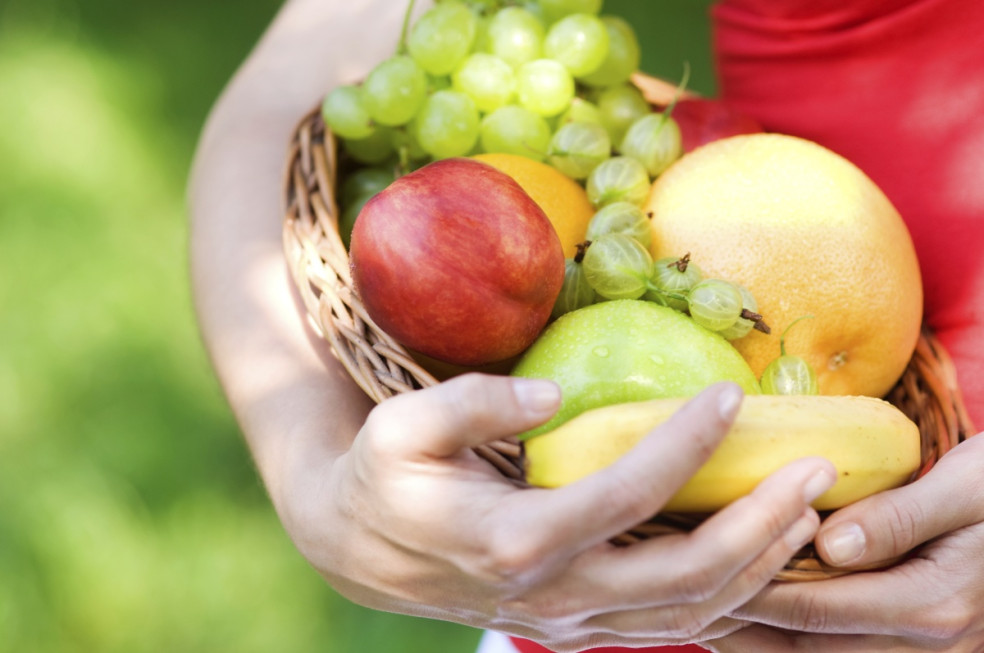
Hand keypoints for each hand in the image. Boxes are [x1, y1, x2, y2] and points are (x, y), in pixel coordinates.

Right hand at [280, 376, 836, 651]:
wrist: (359, 550)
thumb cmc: (384, 477)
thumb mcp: (401, 427)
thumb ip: (474, 405)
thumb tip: (553, 396)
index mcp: (510, 542)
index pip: (625, 496)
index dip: (686, 445)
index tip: (733, 395)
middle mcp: (552, 597)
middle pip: (684, 579)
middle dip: (761, 524)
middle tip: (816, 469)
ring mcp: (568, 621)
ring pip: (688, 614)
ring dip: (757, 563)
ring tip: (807, 510)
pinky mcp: (577, 624)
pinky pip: (668, 622)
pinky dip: (727, 593)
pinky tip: (759, 552)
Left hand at [706, 431, 983, 651]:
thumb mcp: (972, 486)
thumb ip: (899, 518)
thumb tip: (828, 543)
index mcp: (931, 604)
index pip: (810, 609)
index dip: (744, 595)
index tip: (690, 574)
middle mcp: (930, 641)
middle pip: (807, 646)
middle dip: (738, 629)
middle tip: (674, 605)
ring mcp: (932, 649)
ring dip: (762, 641)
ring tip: (702, 614)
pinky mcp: (928, 637)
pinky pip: (848, 647)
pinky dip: (800, 636)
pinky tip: (765, 617)